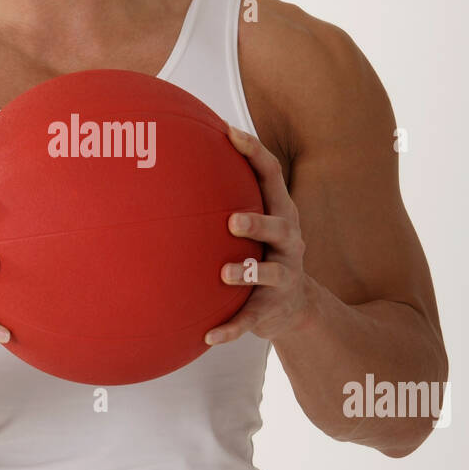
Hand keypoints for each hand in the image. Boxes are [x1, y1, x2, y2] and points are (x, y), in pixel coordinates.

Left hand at [205, 124, 313, 345]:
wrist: (291, 308)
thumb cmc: (260, 252)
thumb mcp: (254, 223)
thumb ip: (226, 194)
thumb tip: (176, 155)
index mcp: (281, 213)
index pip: (272, 176)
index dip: (255, 153)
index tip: (230, 133)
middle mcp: (288, 242)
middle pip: (281, 226)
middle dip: (258, 222)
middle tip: (232, 220)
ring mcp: (283, 277)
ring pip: (269, 274)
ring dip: (247, 272)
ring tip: (224, 273)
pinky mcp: (271, 310)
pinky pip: (249, 320)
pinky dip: (231, 328)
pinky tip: (208, 337)